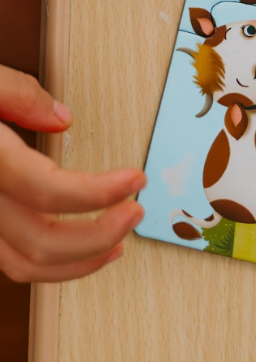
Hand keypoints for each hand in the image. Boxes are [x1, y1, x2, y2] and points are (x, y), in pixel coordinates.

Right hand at [0, 66, 145, 282]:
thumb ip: (18, 94)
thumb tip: (63, 118)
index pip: (49, 191)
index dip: (101, 192)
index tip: (136, 180)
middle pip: (41, 243)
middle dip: (100, 234)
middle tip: (136, 212)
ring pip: (22, 267)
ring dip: (79, 262)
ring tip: (118, 239)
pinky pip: (6, 261)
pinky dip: (48, 264)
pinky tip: (77, 248)